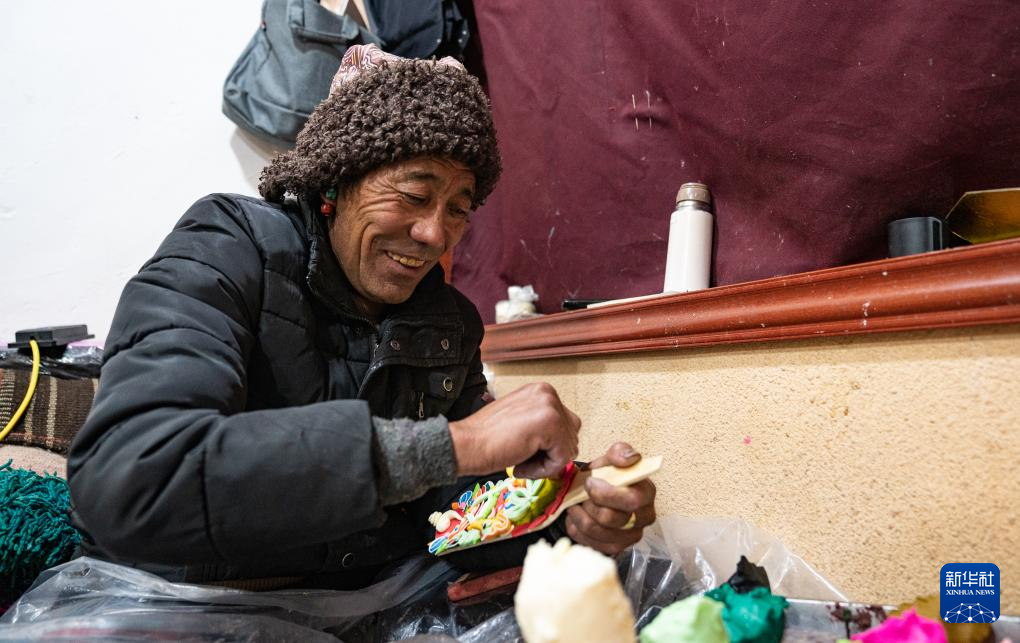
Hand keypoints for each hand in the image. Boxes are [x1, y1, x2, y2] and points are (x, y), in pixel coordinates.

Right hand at [449, 382, 579, 478]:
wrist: (465, 444)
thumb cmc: (485, 438)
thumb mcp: (520, 421)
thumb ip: (543, 427)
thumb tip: (564, 446)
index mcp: (541, 391)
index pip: (565, 424)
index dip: (549, 446)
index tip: (526, 451)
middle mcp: (548, 393)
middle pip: (571, 435)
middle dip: (551, 454)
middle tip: (524, 459)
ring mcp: (550, 407)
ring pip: (569, 447)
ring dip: (547, 463)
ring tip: (521, 461)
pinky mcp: (551, 424)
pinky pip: (563, 458)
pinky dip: (544, 470)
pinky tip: (520, 465)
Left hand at [564, 442, 656, 555]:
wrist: (596, 492)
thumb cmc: (607, 477)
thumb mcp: (611, 459)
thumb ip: (620, 453)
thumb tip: (631, 459)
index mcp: (647, 493)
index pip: (631, 501)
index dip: (606, 494)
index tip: (590, 483)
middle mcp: (643, 518)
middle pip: (610, 519)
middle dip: (589, 504)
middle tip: (581, 494)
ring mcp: (630, 536)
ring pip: (596, 531)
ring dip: (579, 516)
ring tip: (576, 504)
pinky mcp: (615, 548)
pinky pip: (589, 542)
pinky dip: (577, 528)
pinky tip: (578, 516)